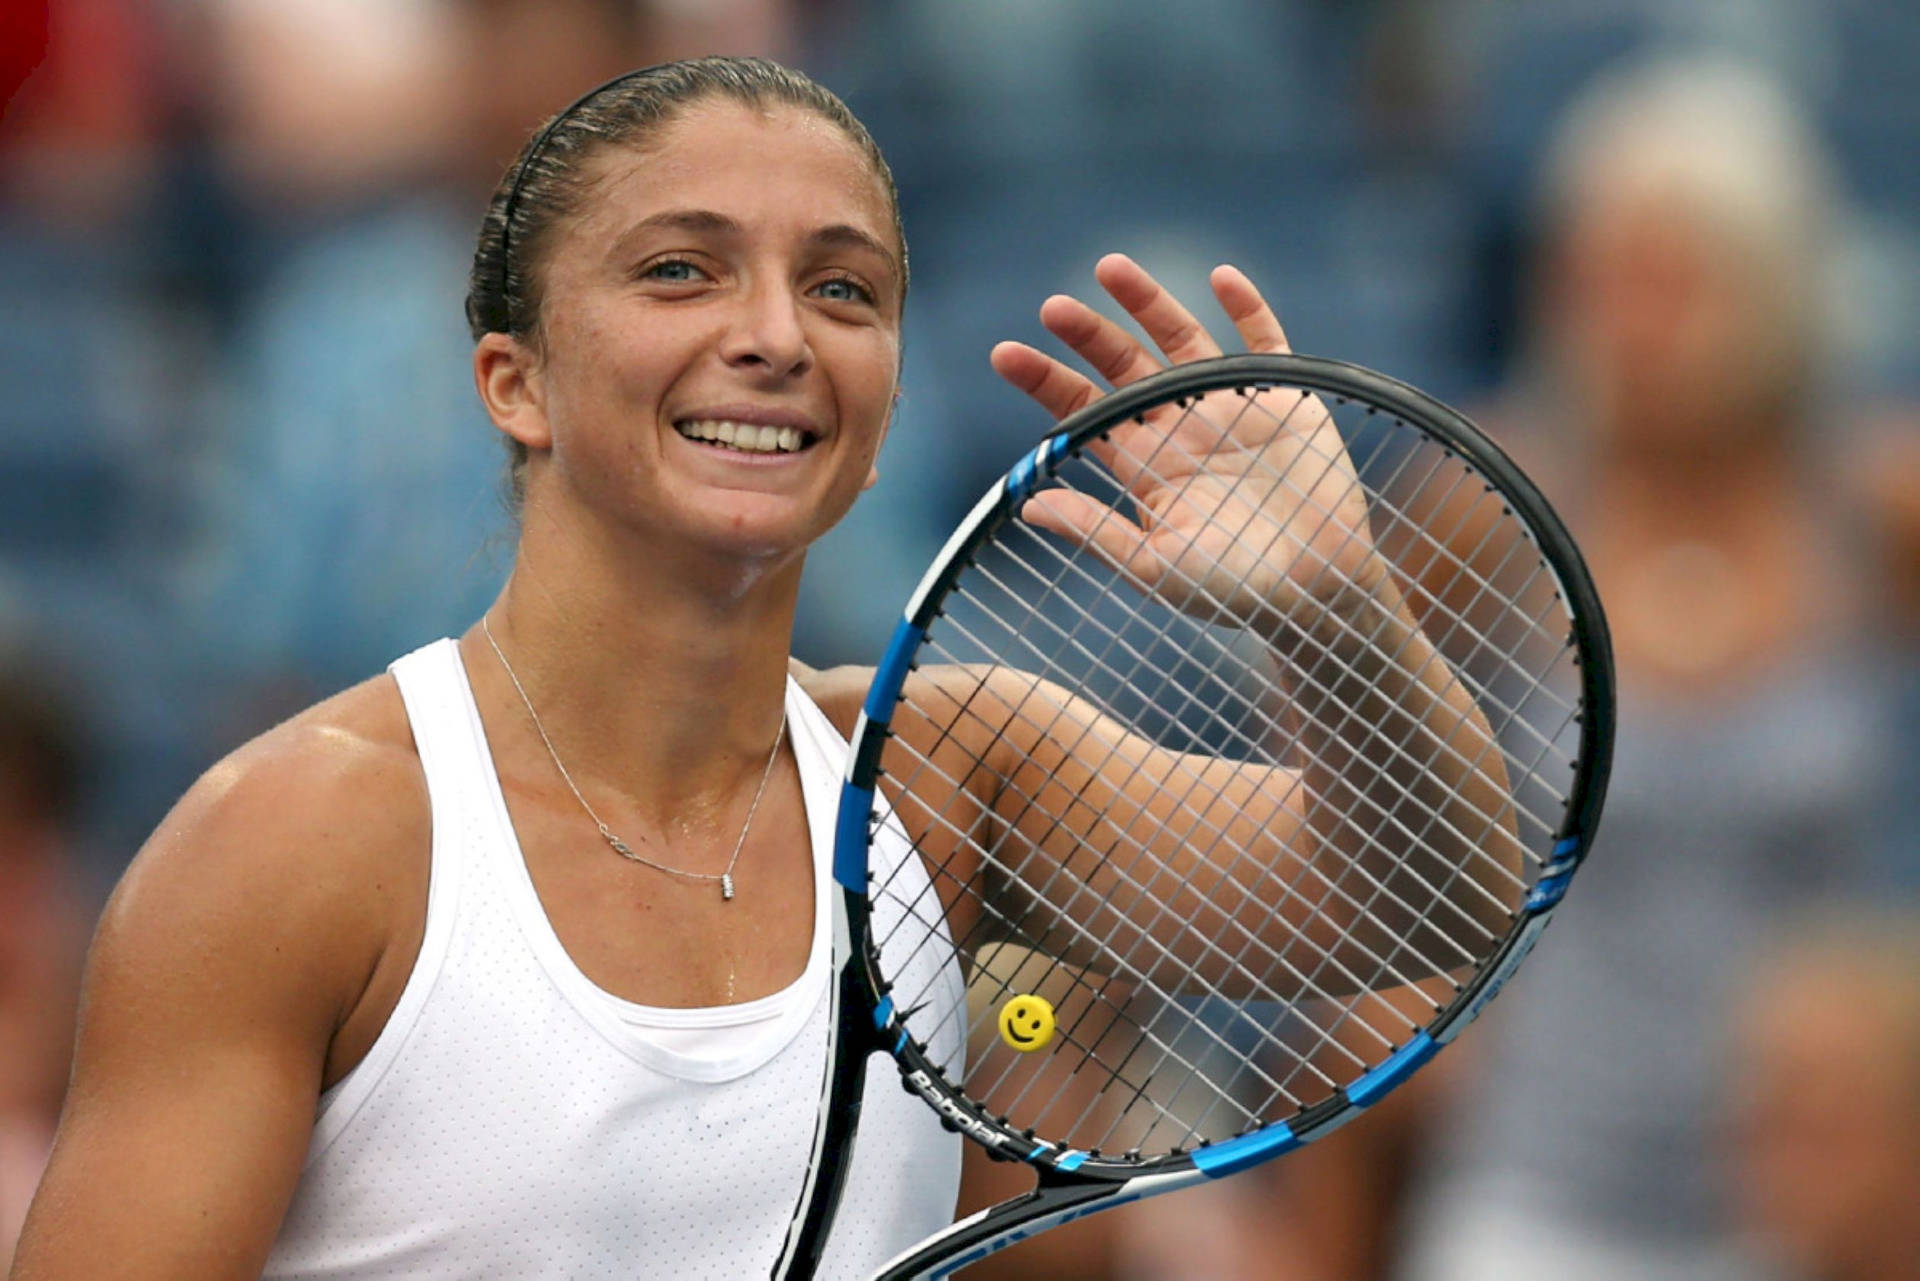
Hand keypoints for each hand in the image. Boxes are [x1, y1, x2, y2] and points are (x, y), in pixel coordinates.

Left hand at [990, 255, 1388, 632]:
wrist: (1318, 593)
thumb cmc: (1232, 589)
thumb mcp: (1154, 567)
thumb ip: (1095, 532)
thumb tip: (1026, 504)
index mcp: (1145, 463)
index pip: (1082, 409)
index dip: (1044, 380)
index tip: (1003, 353)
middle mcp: (1180, 425)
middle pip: (1123, 364)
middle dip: (1088, 334)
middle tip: (1053, 308)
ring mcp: (1231, 404)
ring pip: (1181, 337)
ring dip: (1148, 302)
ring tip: (1109, 267)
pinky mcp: (1285, 396)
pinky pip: (1264, 340)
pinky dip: (1247, 306)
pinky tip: (1221, 277)